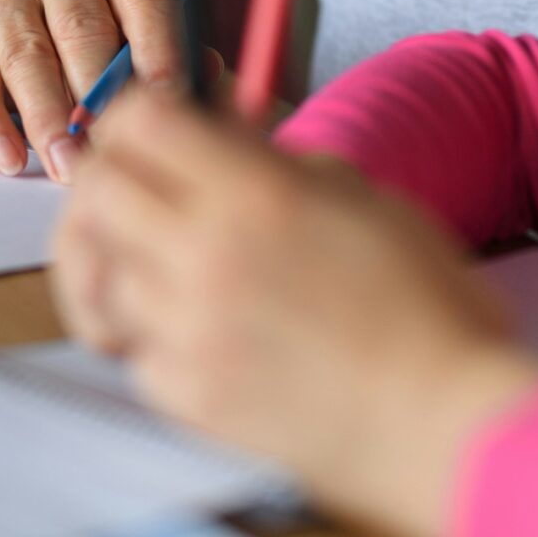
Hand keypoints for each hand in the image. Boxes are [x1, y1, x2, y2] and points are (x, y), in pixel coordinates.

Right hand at [0, 0, 185, 182]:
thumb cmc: (63, 39)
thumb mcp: (116, 35)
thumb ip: (161, 56)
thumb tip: (213, 79)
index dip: (160, 51)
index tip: (169, 106)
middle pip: (84, 30)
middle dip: (100, 100)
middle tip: (114, 155)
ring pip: (29, 57)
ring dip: (49, 120)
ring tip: (66, 167)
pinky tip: (8, 158)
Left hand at [51, 92, 537, 536]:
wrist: (443, 420)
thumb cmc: (425, 307)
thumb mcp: (367, 200)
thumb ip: (283, 166)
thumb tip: (228, 144)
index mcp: (256, 194)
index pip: (138, 122)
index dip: (136, 116)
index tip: (153, 131)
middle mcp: (205, 256)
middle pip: (95, 192)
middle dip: (111, 183)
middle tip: (144, 195)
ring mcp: (189, 333)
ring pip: (99, 276)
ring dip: (126, 265)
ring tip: (166, 269)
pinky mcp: (187, 398)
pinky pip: (133, 352)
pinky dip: (152, 339)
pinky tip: (199, 335)